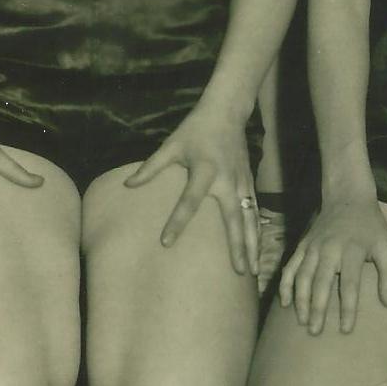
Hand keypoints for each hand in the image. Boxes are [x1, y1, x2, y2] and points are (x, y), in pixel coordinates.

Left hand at [120, 111, 258, 277]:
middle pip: (233, 218)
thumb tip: (128, 185)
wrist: (226, 113)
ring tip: (253, 272)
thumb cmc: (194, 130)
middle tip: (239, 273)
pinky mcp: (249, 183)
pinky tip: (258, 251)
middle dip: (237, 246)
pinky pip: (255, 212)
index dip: (177, 221)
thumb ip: (151, 167)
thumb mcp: (171, 145)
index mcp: (204, 169)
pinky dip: (258, 232)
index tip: (166, 242)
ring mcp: (242, 183)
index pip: (189, 200)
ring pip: (250, 219)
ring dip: (252, 245)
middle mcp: (227, 180)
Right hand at [281, 192, 386, 337]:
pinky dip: (286, 284)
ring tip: (302, 321)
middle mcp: (329, 249)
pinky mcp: (303, 244)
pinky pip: (291, 266)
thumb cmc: (370, 226)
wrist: (347, 197)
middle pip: (320, 283)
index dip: (347, 309)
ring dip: (300, 300)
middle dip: (317, 309)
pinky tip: (285, 302)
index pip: (349, 285)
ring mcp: (313, 246)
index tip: (345, 329)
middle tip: (315, 331)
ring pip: (302, 276)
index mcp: (352, 251)